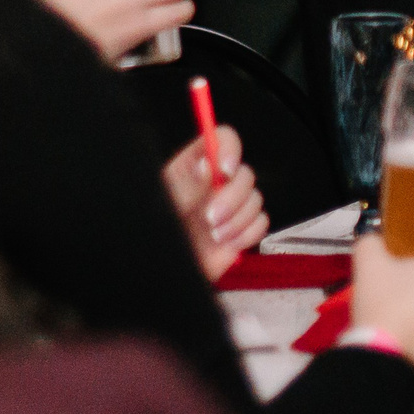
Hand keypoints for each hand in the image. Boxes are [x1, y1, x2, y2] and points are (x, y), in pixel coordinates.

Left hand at [163, 126, 265, 280]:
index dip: (228, 149)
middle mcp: (214, 185)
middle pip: (244, 173)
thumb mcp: (164, 207)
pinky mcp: (240, 230)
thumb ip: (185, 186)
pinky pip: (261, 223)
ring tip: (214, 235)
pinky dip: (248, 234)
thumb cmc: (152, 237)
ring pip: (256, 198)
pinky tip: (226, 242)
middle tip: (210, 218)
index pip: (219, 140)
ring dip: (238, 220)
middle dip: (232, 198)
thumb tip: (207, 165)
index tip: (224, 170)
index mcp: (191, 169)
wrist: (160, 273)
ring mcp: (229, 208)